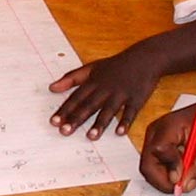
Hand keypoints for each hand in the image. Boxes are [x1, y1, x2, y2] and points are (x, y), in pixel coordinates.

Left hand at [47, 49, 166, 139]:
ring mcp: (122, 94)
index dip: (64, 110)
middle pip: (89, 105)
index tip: (54, 122)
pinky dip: (126, 122)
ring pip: (109, 110)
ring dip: (100, 123)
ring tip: (91, 136)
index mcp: (93, 82)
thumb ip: (71, 78)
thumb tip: (51, 88)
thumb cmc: (115, 65)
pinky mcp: (137, 99)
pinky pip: (131, 112)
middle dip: (76, 119)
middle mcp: (106, 89)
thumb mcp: (91, 67)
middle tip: (64, 132)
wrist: (145, 58)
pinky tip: (120, 132)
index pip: (76, 98)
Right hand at [138, 102, 195, 192]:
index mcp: (168, 126)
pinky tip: (182, 168)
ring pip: (150, 169)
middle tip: (183, 187)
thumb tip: (186, 186)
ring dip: (166, 178)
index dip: (171, 168)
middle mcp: (154, 133)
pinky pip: (155, 168)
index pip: (159, 151)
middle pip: (148, 165)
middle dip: (164, 181)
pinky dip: (167, 174)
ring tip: (186, 172)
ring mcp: (152, 140)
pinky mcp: (155, 148)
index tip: (184, 178)